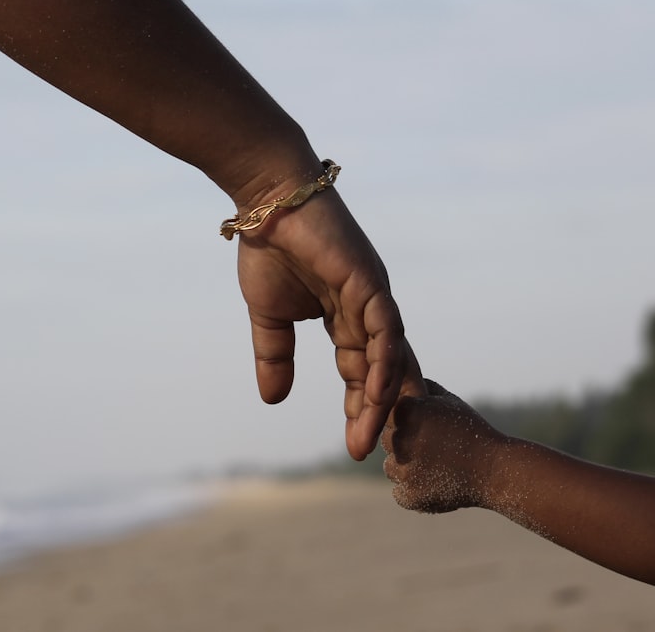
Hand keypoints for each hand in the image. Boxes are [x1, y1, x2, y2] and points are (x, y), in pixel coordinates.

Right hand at [236, 188, 425, 459]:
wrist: (267, 203)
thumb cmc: (269, 248)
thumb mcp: (269, 316)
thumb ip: (275, 356)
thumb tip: (274, 399)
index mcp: (346, 315)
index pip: (360, 370)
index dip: (358, 407)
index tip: (352, 445)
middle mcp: (367, 309)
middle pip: (381, 370)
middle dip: (378, 412)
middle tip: (369, 452)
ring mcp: (373, 295)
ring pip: (387, 356)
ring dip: (380, 399)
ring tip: (369, 436)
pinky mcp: (370, 282)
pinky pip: (385, 330)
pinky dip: (384, 362)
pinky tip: (376, 394)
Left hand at [382, 379, 501, 511]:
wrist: (493, 469)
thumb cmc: (471, 430)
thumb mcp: (449, 401)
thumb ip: (423, 389)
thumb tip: (403, 383)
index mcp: (407, 411)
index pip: (391, 418)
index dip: (411, 424)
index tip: (431, 429)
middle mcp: (400, 438)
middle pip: (388, 442)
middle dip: (406, 444)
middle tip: (434, 449)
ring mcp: (404, 469)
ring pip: (391, 468)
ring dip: (407, 468)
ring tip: (436, 466)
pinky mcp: (410, 495)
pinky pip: (400, 492)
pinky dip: (414, 490)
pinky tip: (435, 482)